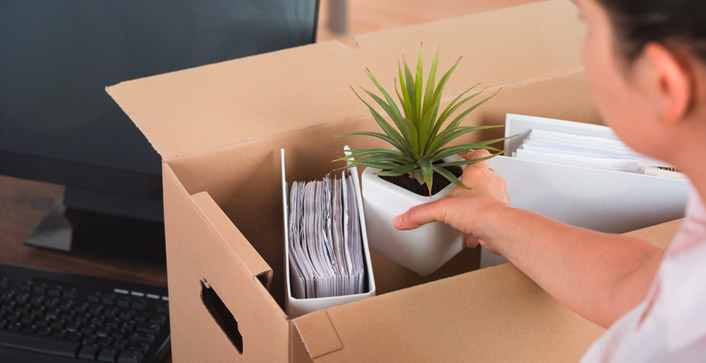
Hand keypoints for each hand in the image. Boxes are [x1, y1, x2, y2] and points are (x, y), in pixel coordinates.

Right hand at [392, 149, 510, 253]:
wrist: (499, 230)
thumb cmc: (480, 210)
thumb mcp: (442, 209)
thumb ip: (421, 213)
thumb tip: (404, 218)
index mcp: (479, 173)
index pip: (478, 154)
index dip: (469, 155)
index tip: (460, 158)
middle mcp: (492, 184)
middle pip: (484, 174)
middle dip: (471, 182)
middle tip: (459, 187)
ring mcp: (499, 200)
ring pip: (488, 196)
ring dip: (476, 203)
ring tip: (463, 210)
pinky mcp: (501, 216)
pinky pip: (489, 218)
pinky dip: (479, 225)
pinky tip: (468, 233)